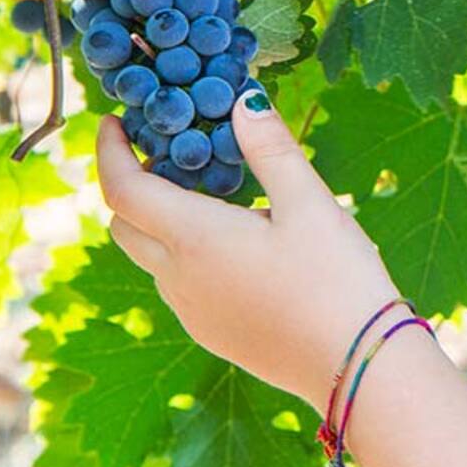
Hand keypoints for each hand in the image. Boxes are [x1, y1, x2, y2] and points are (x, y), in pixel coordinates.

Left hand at [95, 90, 405, 414]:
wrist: (357, 367)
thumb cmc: (337, 281)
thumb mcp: (311, 205)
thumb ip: (271, 150)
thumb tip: (242, 99)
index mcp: (194, 239)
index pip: (122, 189)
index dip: (108, 152)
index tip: (113, 122)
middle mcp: (179, 278)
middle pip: (124, 225)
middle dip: (131, 186)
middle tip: (168, 156)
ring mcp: (192, 312)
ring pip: (152, 257)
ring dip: (162, 223)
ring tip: (215, 199)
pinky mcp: (213, 334)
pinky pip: (180, 286)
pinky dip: (187, 255)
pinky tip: (241, 248)